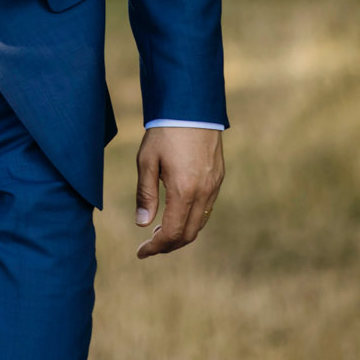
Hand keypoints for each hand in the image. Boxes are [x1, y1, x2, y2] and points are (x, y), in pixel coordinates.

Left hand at [134, 126, 223, 258]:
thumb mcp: (147, 161)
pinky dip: (191, 219)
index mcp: (184, 190)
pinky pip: (206, 209)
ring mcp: (214, 186)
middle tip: (149, 245)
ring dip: (180, 233)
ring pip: (199, 223)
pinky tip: (176, 212)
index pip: (171, 232)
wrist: (192, 107)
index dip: (155, 247)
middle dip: (168, 245)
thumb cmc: (164, 131)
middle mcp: (204, 192)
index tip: (140, 252)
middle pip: (188, 234)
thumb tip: (142, 224)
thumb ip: (145, 194)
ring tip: (159, 230)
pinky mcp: (218, 178)